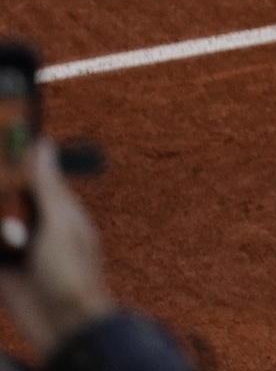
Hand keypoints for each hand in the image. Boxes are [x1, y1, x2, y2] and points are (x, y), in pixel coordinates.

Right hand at [0, 141, 115, 357]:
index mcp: (59, 210)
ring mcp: (20, 251)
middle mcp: (38, 228)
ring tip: (5, 227)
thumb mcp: (58, 224)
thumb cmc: (72, 274)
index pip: (33, 177)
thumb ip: (45, 187)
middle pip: (8, 199)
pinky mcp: (4, 274)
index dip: (15, 160)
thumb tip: (42, 145)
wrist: (64, 327)